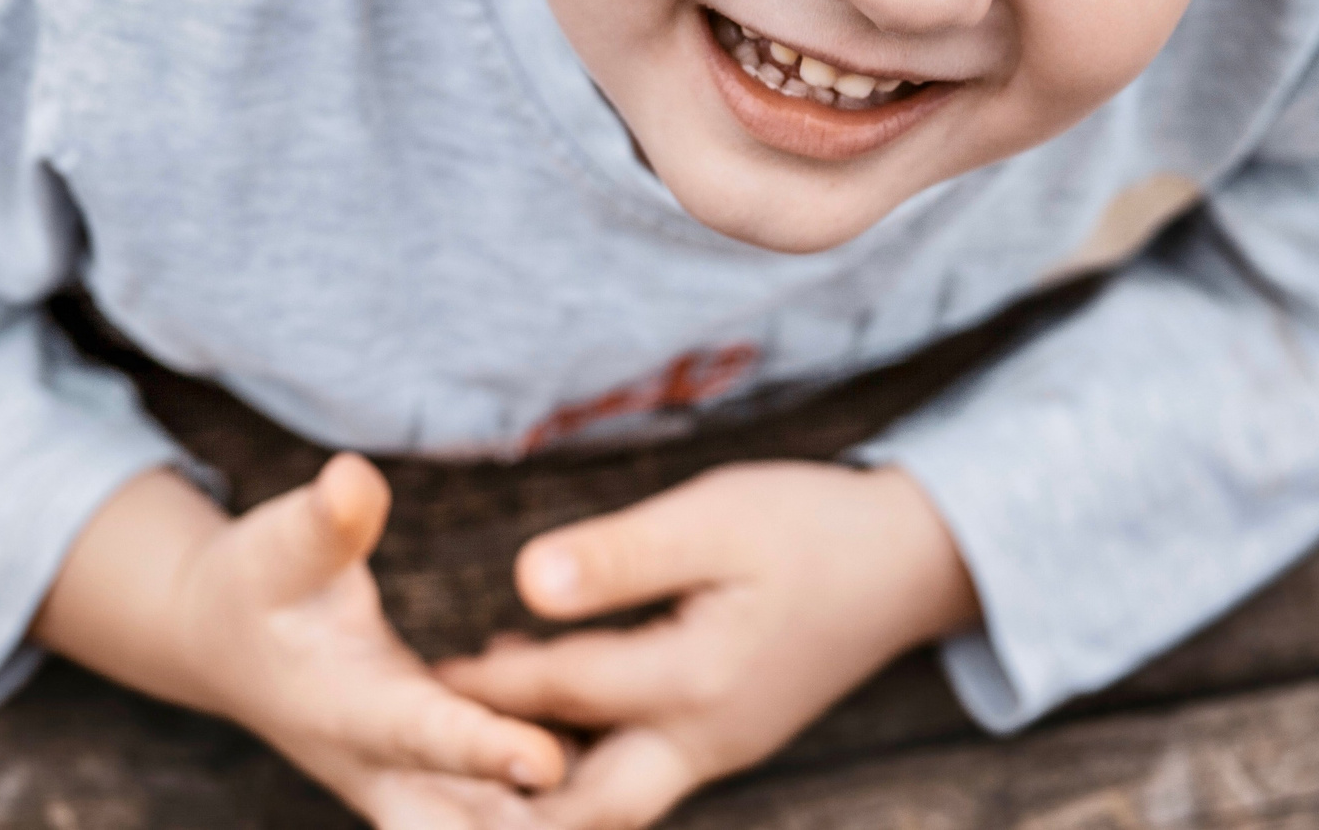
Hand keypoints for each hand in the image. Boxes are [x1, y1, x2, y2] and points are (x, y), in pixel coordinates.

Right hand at [37, 456, 568, 827]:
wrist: (226, 643)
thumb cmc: (259, 583)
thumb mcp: (280, 544)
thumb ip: (326, 520)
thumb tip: (353, 477)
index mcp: (352, 710)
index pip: (427, 735)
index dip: (484, 749)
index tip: (546, 758)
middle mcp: (388, 766)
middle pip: (466, 826)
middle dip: (528, 827)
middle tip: (602, 810)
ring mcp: (416, 784)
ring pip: (492, 826)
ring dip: (555, 816)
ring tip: (631, 781)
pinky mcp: (442, 779)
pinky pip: (506, 808)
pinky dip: (555, 796)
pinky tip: (617, 745)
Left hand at [436, 461, 979, 829]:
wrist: (913, 563)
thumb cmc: (812, 526)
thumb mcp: (718, 518)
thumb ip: (622, 554)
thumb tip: (524, 581)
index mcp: (697, 682)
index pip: (560, 693)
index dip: (478, 690)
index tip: (404, 686)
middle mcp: (702, 740)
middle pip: (583, 811)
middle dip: (507, 812)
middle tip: (424, 799)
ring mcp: (714, 751)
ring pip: (606, 803)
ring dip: (537, 796)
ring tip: (458, 763)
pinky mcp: (719, 740)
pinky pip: (632, 775)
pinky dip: (575, 766)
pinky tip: (530, 718)